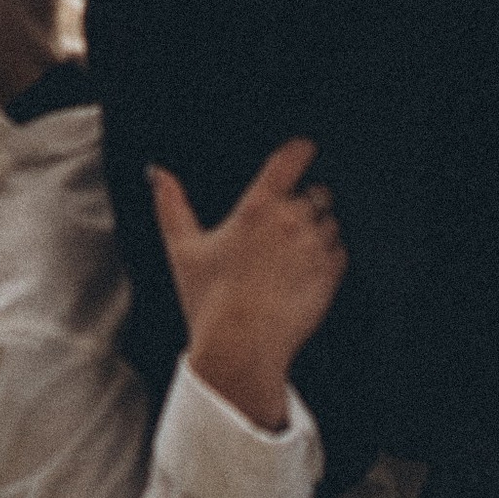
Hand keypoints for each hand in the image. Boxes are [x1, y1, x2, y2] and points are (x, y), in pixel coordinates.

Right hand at [147, 139, 345, 435]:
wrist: (240, 348)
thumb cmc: (210, 301)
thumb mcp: (183, 250)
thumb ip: (171, 205)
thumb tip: (158, 174)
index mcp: (258, 207)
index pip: (291, 159)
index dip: (301, 149)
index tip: (303, 149)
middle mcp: (292, 221)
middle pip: (317, 192)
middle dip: (305, 202)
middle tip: (284, 226)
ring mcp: (315, 247)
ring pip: (331, 222)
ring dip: (318, 230)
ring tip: (292, 255)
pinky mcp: (330, 274)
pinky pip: (340, 251)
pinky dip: (329, 257)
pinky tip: (305, 273)